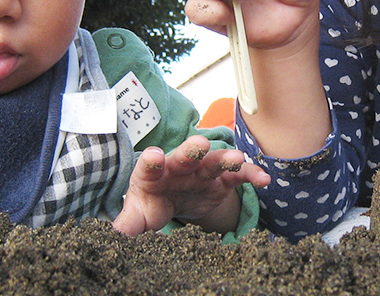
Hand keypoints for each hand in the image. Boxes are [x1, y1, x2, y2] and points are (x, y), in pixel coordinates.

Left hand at [111, 135, 269, 234]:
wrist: (176, 201)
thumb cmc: (153, 204)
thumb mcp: (139, 215)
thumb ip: (129, 223)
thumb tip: (115, 235)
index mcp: (153, 174)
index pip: (150, 166)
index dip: (151, 161)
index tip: (153, 157)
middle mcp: (179, 167)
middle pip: (185, 156)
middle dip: (191, 150)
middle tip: (198, 144)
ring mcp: (202, 171)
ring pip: (214, 161)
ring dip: (225, 158)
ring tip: (237, 158)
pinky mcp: (222, 180)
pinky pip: (237, 175)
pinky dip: (250, 174)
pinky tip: (264, 179)